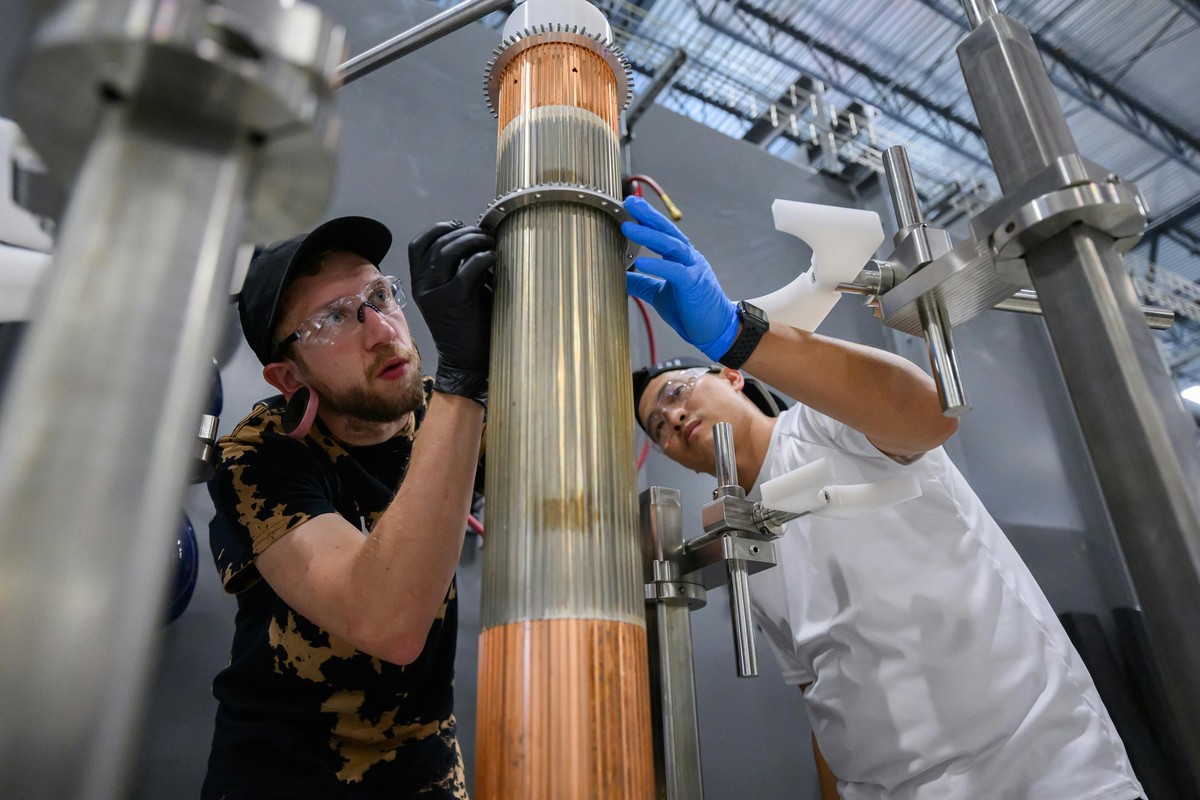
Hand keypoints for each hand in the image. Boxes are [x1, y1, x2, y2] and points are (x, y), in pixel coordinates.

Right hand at [408, 221, 494, 404]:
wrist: (467, 362)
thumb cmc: (467, 326)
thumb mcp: (455, 293)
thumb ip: (457, 269)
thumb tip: (475, 239)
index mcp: (419, 284)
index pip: (418, 244)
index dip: (438, 229)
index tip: (459, 225)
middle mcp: (422, 287)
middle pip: (439, 244)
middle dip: (465, 233)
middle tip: (485, 235)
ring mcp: (436, 294)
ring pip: (450, 252)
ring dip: (474, 241)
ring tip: (491, 243)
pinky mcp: (455, 301)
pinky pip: (469, 269)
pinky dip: (484, 258)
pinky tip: (494, 258)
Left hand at [622, 196, 738, 361]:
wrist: (716, 329)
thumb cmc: (690, 310)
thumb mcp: (660, 294)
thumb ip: (642, 283)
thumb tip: (620, 276)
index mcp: (681, 257)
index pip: (662, 232)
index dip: (647, 218)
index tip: (629, 205)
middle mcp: (688, 257)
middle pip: (667, 231)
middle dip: (648, 215)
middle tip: (630, 202)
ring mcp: (693, 268)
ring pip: (670, 245)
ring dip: (648, 235)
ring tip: (628, 227)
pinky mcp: (694, 284)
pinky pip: (675, 271)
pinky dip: (658, 265)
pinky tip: (641, 261)